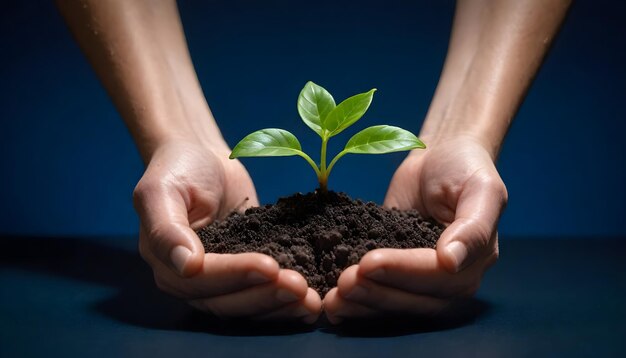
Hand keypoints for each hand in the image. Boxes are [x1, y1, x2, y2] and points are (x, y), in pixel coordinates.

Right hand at [133, 140, 320, 322]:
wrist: (205, 158)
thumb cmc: (179, 169)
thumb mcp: (161, 191)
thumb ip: (166, 230)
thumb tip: (186, 266)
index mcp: (168, 266)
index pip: (203, 280)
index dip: (237, 275)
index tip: (270, 266)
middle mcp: (192, 283)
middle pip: (229, 301)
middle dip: (265, 295)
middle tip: (300, 287)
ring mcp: (222, 282)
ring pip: (250, 305)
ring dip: (281, 306)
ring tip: (311, 300)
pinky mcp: (247, 274)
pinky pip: (265, 293)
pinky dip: (287, 301)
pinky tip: (312, 302)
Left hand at [324, 136, 506, 322]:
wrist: (439, 156)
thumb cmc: (465, 168)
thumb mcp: (481, 189)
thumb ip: (474, 227)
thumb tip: (452, 261)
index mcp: (474, 262)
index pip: (437, 277)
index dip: (402, 272)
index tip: (369, 262)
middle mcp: (448, 280)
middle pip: (413, 300)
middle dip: (376, 293)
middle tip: (343, 282)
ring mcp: (418, 279)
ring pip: (392, 304)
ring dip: (361, 304)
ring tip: (332, 299)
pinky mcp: (393, 273)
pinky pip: (376, 292)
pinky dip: (354, 303)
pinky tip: (331, 305)